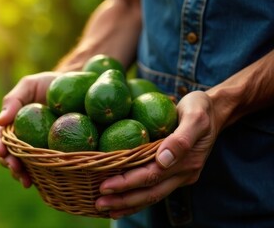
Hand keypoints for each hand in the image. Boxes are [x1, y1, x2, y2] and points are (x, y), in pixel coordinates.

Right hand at [0, 71, 60, 187]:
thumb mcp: (30, 85)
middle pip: (9, 155)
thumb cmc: (50, 84)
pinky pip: (45, 168)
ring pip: (24, 165)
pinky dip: (40, 177)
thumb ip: (13, 100)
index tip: (2, 150)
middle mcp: (23, 139)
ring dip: (20, 174)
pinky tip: (40, 183)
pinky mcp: (54, 154)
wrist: (78, 87)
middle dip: (9, 164)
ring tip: (25, 180)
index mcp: (13, 124)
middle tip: (15, 168)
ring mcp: (38, 148)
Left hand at [95, 91, 222, 218]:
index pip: (151, 176)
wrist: (216, 111)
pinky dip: (136, 197)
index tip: (105, 186)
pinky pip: (154, 188)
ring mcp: (180, 176)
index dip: (127, 183)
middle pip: (150, 192)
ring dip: (128, 204)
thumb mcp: (195, 116)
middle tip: (99, 203)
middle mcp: (184, 173)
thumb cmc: (200, 108)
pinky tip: (120, 201)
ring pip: (152, 195)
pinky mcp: (175, 174)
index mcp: (187, 161)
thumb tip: (163, 160)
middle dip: (123, 200)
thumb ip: (181, 138)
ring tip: (105, 208)